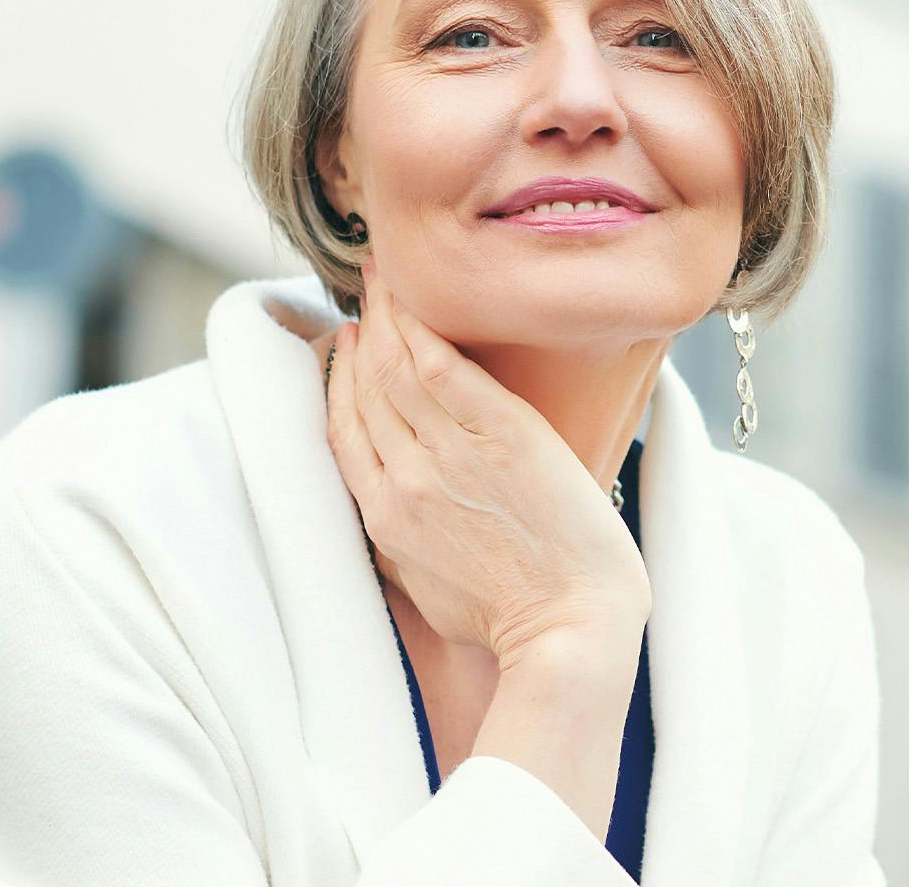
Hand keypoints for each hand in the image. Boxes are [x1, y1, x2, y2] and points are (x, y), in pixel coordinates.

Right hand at [323, 262, 651, 669]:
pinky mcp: (499, 433)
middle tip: (363, 298)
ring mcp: (448, 454)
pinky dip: (419, 326)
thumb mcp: (429, 590)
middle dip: (360, 337)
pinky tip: (414, 298)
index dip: (339, 383)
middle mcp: (404, 480)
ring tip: (383, 280)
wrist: (568, 627)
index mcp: (385, 520)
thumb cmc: (512, 619)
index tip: (343, 348)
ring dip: (384, 316)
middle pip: (365, 390)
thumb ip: (403, 543)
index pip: (344, 432)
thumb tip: (395, 513)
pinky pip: (443, 364)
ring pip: (396, 368)